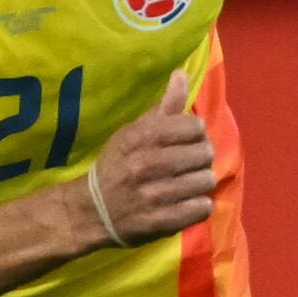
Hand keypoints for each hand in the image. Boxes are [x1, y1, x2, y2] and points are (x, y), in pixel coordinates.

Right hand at [82, 69, 216, 249]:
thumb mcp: (133, 132)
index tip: (184, 142)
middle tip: (186, 165)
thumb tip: (182, 74)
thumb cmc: (116, 166)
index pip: (195, 127)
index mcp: (141, 137)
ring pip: (206, 181)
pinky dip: (197, 206)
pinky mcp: (161, 222)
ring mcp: (154, 195)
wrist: (91, 211)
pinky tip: (184, 203)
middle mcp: (147, 164)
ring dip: (200, 183)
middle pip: (205, 154)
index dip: (194, 135)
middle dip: (200, 159)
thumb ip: (163, 106)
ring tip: (186, 185)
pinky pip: (202, 208)